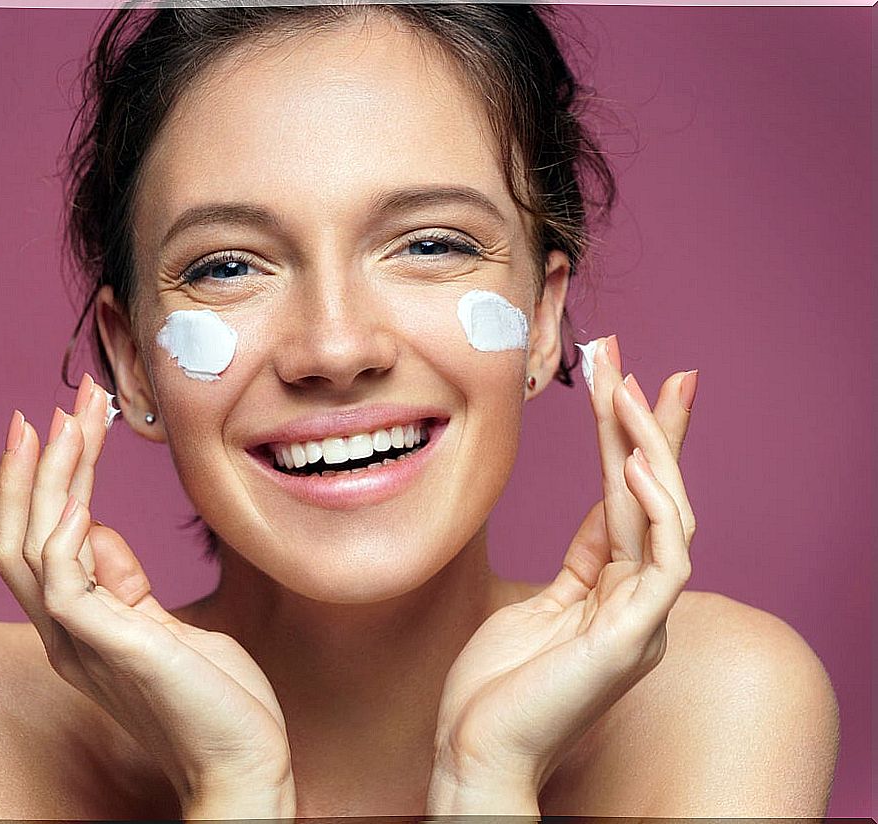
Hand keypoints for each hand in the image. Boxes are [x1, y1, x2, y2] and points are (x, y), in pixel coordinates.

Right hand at [0, 374, 295, 819]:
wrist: (244, 766)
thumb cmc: (217, 702)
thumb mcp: (169, 628)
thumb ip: (126, 585)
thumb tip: (97, 531)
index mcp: (79, 627)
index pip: (39, 542)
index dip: (42, 484)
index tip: (62, 426)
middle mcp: (65, 633)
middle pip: (18, 537)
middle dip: (34, 466)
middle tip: (54, 405)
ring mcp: (78, 642)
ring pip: (32, 546)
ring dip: (50, 476)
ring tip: (72, 419)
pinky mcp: (106, 647)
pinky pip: (64, 581)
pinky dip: (64, 531)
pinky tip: (80, 491)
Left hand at [427, 337, 697, 813]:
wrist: (473, 752)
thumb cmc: (495, 686)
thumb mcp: (539, 603)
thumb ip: (581, 559)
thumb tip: (603, 505)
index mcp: (615, 592)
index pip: (633, 500)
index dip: (634, 439)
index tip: (628, 382)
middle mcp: (640, 602)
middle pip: (657, 496)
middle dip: (649, 424)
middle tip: (635, 359)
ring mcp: (642, 622)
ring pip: (668, 517)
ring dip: (649, 447)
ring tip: (626, 390)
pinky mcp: (632, 641)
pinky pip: (663, 564)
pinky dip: (656, 511)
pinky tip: (634, 464)